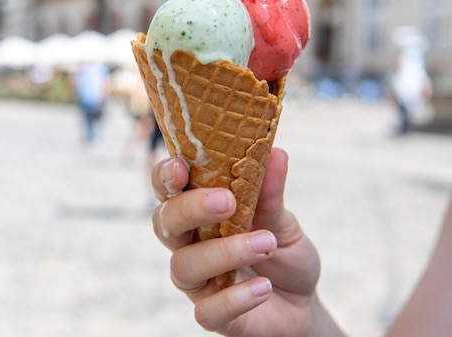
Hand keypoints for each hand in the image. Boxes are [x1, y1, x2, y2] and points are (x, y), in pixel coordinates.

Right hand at [152, 149, 328, 336]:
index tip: (180, 166)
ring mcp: (198, 281)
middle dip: (189, 209)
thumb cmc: (280, 251)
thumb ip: (271, 191)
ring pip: (184, 266)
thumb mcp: (283, 219)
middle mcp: (189, 244)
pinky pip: (208, 311)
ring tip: (266, 243)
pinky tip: (264, 287)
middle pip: (165, 223)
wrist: (303, 301)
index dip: (164, 177)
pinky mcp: (212, 315)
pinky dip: (235, 298)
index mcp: (198, 212)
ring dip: (224, 252)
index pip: (168, 190)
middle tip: (226, 201)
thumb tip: (276, 152)